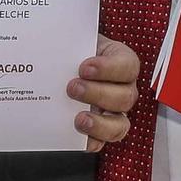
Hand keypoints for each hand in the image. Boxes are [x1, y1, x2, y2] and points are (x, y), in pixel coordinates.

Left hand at [68, 35, 140, 152]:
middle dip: (98, 93)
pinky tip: (80, 137)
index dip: (109, 68)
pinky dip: (92, 141)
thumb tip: (52, 41)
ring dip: (99, 123)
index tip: (85, 67)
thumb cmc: (74, 49)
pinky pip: (103, 141)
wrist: (63, 61)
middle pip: (125, 97)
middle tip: (72, 88)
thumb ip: (72, 40)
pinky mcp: (101, 129)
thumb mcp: (77, 39)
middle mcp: (122, 88)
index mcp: (121, 61)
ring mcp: (114, 111)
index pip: (128, 66)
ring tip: (78, 118)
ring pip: (120, 123)